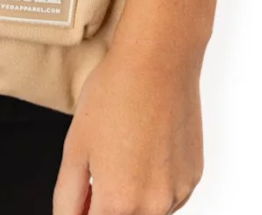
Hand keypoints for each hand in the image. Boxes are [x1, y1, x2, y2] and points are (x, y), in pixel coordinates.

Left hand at [53, 42, 203, 214]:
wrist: (157, 63)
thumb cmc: (114, 95)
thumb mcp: (75, 146)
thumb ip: (68, 195)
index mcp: (118, 201)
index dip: (83, 211)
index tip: (82, 195)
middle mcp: (153, 206)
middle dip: (105, 204)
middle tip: (98, 166)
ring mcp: (178, 193)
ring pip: (146, 211)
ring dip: (131, 196)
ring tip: (122, 149)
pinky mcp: (193, 177)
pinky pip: (168, 196)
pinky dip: (153, 184)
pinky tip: (143, 149)